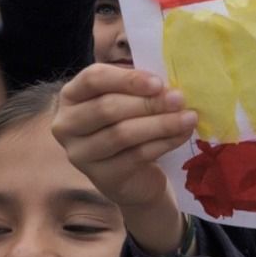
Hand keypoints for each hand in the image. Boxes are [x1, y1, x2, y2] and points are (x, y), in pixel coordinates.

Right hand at [52, 65, 197, 255]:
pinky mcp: (101, 177)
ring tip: (188, 117)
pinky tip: (182, 134)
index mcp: (72, 95)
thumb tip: (166, 84)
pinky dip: (163, 143)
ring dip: (160, 123)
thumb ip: (140, 87)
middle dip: (148, 103)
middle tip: (179, 99)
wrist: (134, 173)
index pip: (94, 79)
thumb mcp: (130, 98)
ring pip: (122, 134)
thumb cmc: (129, 123)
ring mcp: (80, 154)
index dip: (128, 79)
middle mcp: (67, 125)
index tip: (158, 82)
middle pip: (107, 108)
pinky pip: (136, 156)